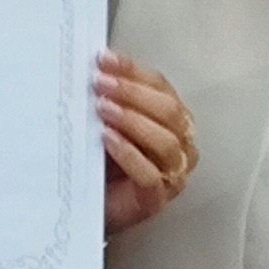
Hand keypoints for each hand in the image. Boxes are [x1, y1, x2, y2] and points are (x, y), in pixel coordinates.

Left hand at [98, 51, 196, 235]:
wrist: (89, 207)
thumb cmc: (101, 165)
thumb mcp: (105, 122)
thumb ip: (108, 97)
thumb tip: (96, 67)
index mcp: (170, 119)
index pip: (161, 87)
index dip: (133, 71)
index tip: (104, 61)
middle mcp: (179, 144)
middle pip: (169, 111)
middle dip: (133, 93)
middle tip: (101, 84)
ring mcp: (172, 174)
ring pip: (166, 141)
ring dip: (132, 120)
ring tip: (103, 109)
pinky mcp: (157, 198)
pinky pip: (150, 174)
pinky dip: (129, 152)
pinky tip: (107, 139)